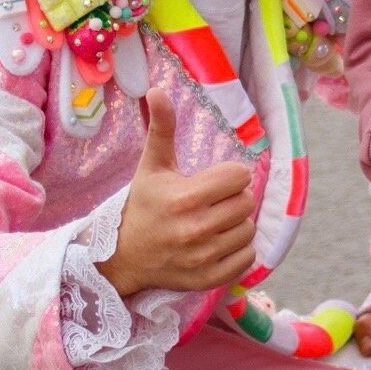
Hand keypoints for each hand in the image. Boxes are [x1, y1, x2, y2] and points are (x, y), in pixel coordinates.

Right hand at [100, 91, 257, 298]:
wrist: (121, 256)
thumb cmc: (142, 206)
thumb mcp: (151, 166)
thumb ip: (162, 128)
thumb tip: (157, 90)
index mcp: (185, 198)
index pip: (239, 177)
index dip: (229, 176)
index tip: (212, 182)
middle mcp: (195, 229)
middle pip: (247, 202)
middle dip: (233, 198)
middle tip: (212, 203)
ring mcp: (203, 257)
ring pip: (249, 229)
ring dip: (236, 224)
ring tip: (213, 223)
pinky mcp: (209, 279)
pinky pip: (248, 258)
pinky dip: (238, 250)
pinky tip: (217, 243)